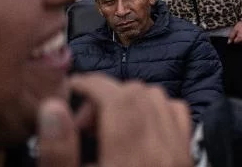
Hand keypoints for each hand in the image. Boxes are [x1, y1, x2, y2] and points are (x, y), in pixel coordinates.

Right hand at [37, 74, 192, 166]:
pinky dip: (156, 110)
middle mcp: (163, 151)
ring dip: (131, 101)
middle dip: (107, 95)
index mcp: (130, 158)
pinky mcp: (187, 156)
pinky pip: (178, 114)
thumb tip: (54, 107)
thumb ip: (59, 150)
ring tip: (106, 129)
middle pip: (139, 92)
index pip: (118, 96)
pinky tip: (135, 130)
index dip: (91, 83)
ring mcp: (180, 153)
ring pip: (160, 98)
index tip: (72, 88)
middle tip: (83, 123)